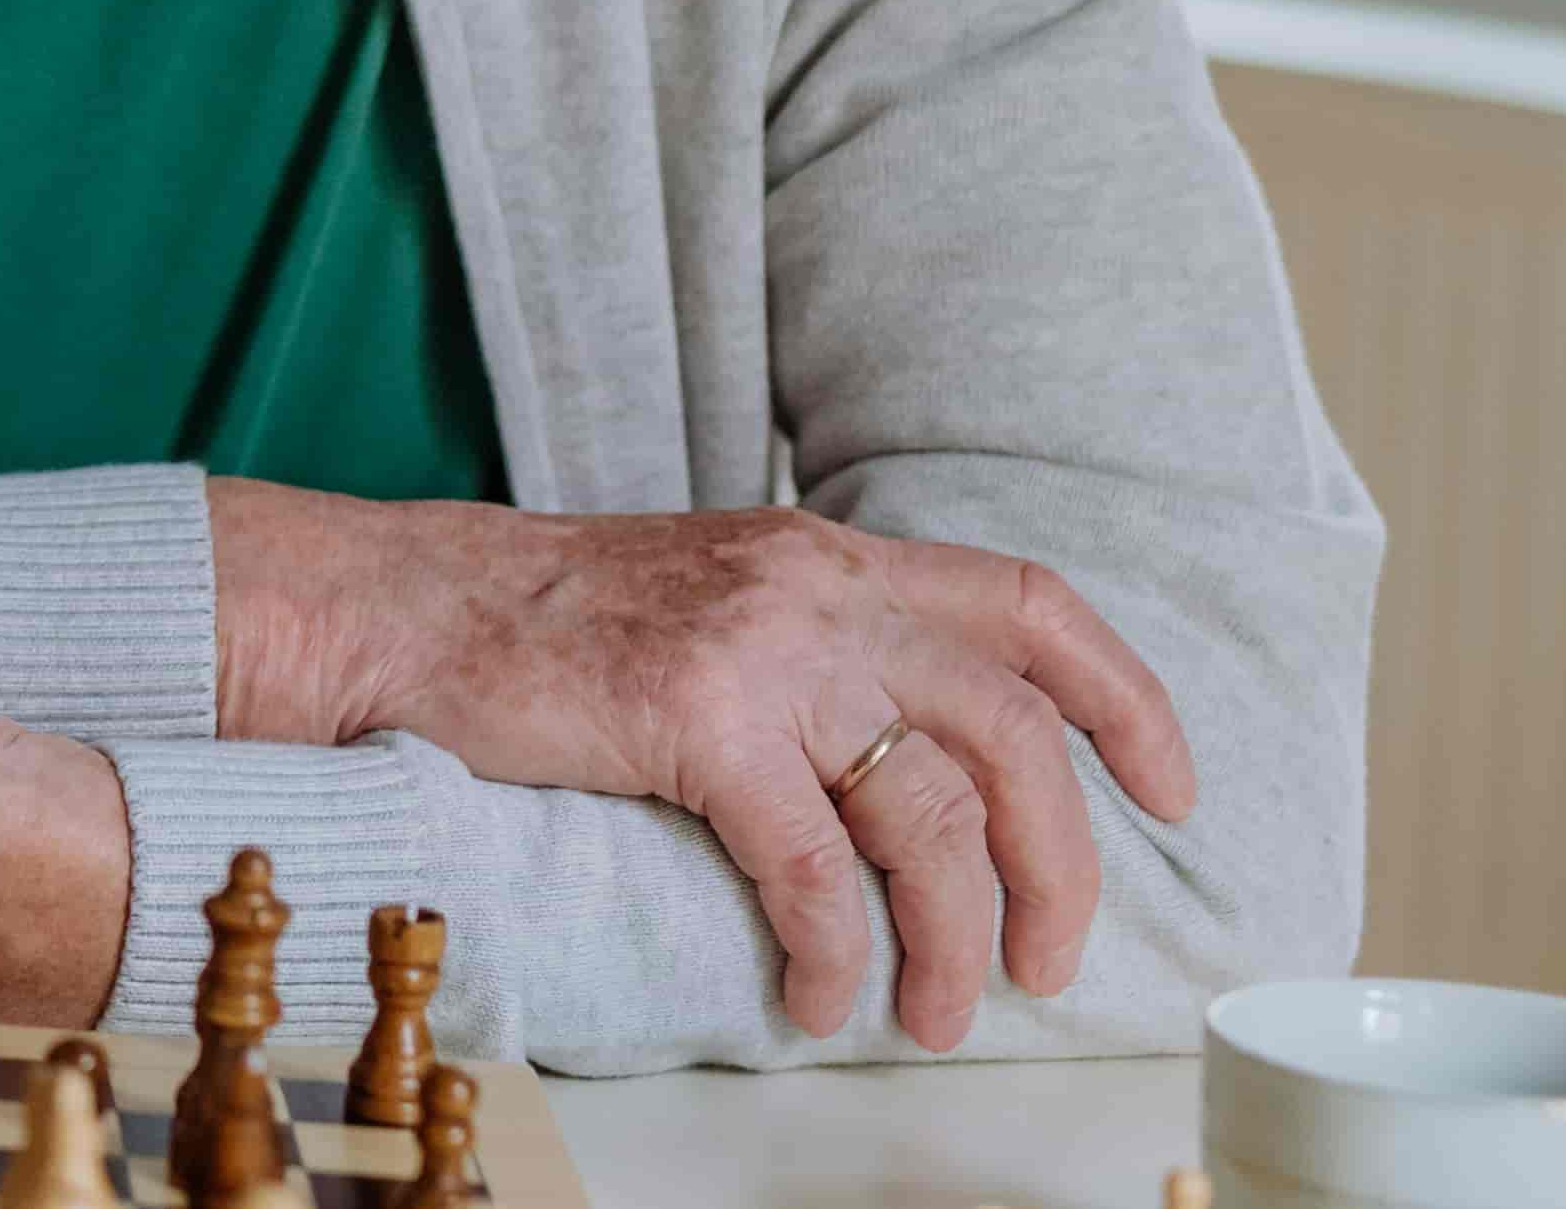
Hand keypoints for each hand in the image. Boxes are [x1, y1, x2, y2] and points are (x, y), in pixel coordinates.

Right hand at [211, 487, 1197, 1049]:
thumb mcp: (708, 596)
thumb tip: (907, 755)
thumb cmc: (536, 625)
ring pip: (931, 811)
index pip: (1028, 604)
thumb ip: (811, 644)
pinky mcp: (695, 717)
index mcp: (827, 556)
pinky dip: (832, 950)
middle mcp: (816, 587)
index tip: (1170, 789)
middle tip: (1046, 959)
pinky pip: (811, 866)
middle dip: (1061, 865)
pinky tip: (820, 994)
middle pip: (1015, 730)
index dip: (1123, 697)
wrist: (395, 608)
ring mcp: (759, 649)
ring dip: (954, 937)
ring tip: (937, 1010)